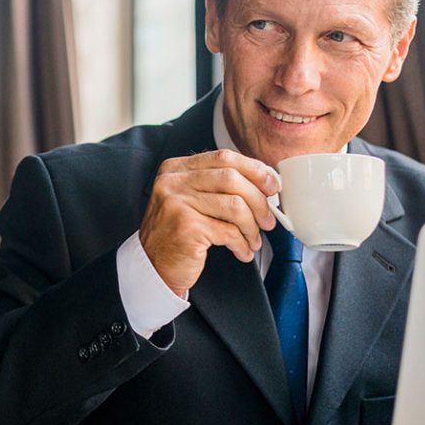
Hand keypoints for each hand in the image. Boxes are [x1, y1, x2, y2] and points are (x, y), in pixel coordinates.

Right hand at [139, 149, 279, 296]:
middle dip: (259, 201)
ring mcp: (177, 203)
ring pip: (235, 206)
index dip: (254, 170)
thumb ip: (216, 185)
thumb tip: (264, 181)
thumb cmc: (176, 233)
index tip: (271, 186)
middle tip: (268, 219)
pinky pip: (229, 232)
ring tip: (254, 240)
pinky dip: (242, 244)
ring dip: (252, 227)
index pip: (223, 158)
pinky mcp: (186, 227)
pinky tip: (241, 251)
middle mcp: (173, 182)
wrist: (153, 266)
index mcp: (175, 169)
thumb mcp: (190, 199)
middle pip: (232, 179)